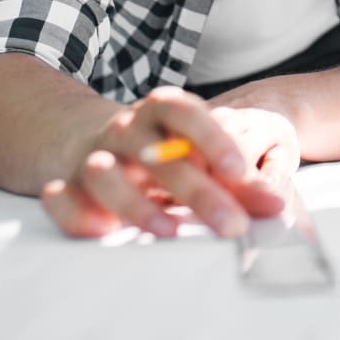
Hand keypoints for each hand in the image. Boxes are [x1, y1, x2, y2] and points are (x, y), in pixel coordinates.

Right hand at [40, 87, 293, 238]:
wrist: (88, 134)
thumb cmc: (160, 145)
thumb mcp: (199, 149)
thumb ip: (239, 177)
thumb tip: (277, 205)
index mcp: (163, 109)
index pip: (189, 114)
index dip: (214, 139)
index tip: (242, 171)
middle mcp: (128, 127)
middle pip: (161, 156)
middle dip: (198, 192)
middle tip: (232, 224)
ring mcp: (95, 153)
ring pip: (107, 173)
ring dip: (137, 202)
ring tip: (168, 229)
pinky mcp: (66, 182)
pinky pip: (63, 198)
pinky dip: (77, 212)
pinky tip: (102, 229)